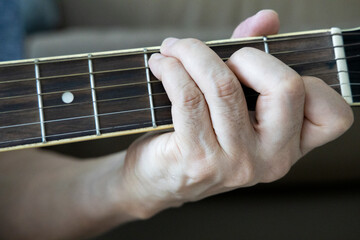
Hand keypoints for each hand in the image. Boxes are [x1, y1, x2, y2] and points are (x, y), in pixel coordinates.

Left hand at [117, 10, 352, 218]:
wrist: (160, 179)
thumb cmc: (199, 137)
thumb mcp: (236, 103)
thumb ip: (256, 59)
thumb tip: (267, 19)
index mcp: (288, 145)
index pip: (332, 114)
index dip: (304, 78)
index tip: (262, 70)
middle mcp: (269, 158)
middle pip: (285, 87)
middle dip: (244, 55)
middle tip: (215, 58)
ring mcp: (235, 162)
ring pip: (225, 86)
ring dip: (193, 54)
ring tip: (175, 50)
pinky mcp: (198, 159)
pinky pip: (189, 97)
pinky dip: (173, 70)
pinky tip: (162, 65)